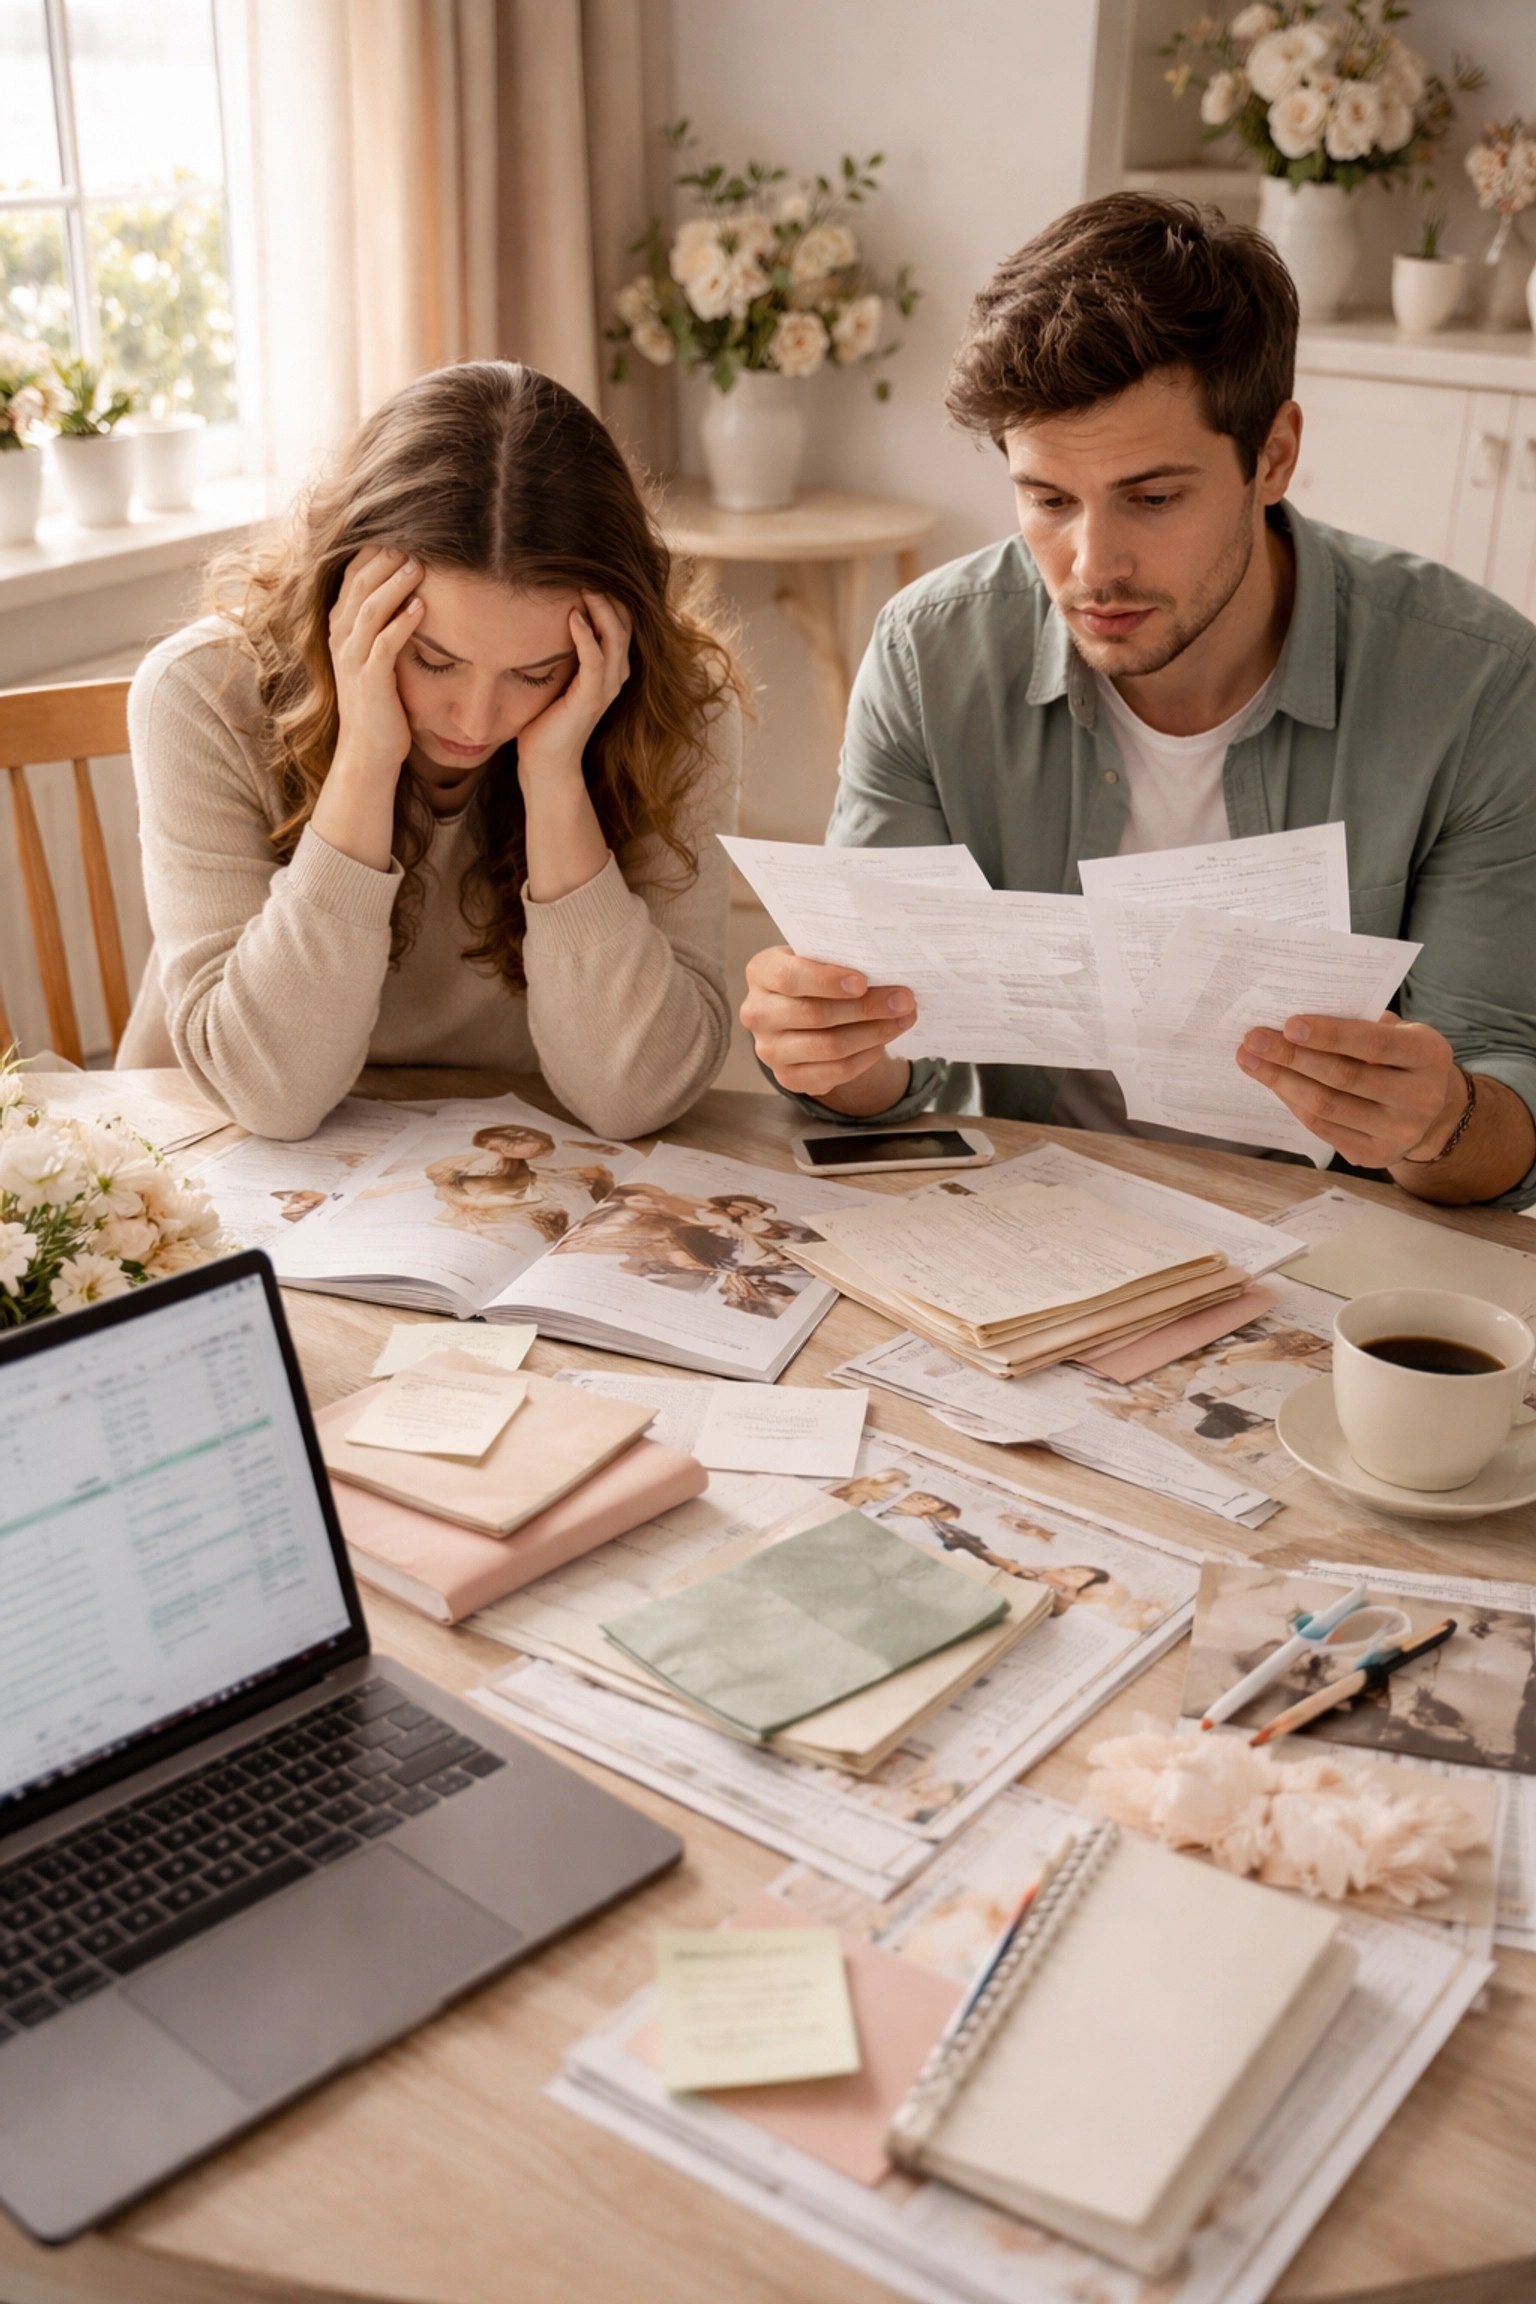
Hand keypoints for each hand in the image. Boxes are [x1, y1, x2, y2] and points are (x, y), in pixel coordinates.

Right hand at [327, 546, 421, 786]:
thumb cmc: (380, 703)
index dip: (373, 551)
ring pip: (369, 609)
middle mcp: (341, 639)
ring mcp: (352, 660)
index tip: (401, 530)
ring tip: (419, 565)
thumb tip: (411, 591)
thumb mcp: (375, 657)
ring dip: (395, 584)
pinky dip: (402, 623)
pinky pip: (384, 644)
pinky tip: (422, 607)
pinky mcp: (370, 682)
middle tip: (414, 538)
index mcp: (341, 628)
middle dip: (385, 559)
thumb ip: (382, 624)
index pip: (351, 576)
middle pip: (358, 584)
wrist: (368, 752)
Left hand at [517, 592, 631, 787]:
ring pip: (616, 638)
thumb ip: (561, 650)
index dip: (611, 598)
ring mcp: (606, 688)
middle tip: (588, 570)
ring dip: (601, 610)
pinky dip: (586, 636)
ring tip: (585, 586)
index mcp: (610, 670)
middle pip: (625, 624)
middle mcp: (615, 676)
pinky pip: (595, 660)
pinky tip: (573, 617)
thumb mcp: (556, 677)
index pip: (622, 623)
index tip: (588, 573)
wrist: (546, 762)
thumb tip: (544, 615)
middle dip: (610, 596)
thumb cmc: (546, 720)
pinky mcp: (591, 699)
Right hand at [741, 946, 915, 1111]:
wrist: (805, 1013)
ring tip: (903, 1019)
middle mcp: (757, 1012)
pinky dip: (865, 1057)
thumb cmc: (817, 977)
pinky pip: (834, 1072)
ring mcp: (769, 1049)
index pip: (789, 978)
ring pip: (829, 1047)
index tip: (863, 981)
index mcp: (761, 972)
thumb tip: (887, 968)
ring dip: (874, 1033)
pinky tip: (883, 1042)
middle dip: (866, 1007)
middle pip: (815, 1014)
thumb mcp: (820, 959)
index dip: (826, 981)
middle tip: (903, 1000)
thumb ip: (841, 960)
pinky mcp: (787, 1077)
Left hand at [1236, 1013, 1462, 1166]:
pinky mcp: (1374, 1155)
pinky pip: (1322, 1127)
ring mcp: (1399, 1132)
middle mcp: (1421, 1098)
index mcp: (1429, 1056)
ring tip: (1250, 1060)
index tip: (1288, 1024)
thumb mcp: (1397, 1032)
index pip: (1375, 1044)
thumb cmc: (1400, 1057)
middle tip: (1253, 1040)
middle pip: (1343, 1077)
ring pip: (1327, 1105)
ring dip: (1281, 1081)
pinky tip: (1273, 1083)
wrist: (1430, 1108)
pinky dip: (1292, 1102)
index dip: (1330, 1035)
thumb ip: (1360, 1025)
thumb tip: (1293, 1023)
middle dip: (1292, 1057)